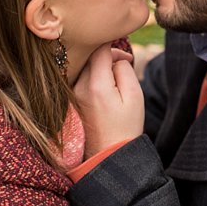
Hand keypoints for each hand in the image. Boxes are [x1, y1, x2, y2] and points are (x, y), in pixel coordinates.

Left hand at [73, 43, 143, 157]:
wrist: (108, 156)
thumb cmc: (125, 127)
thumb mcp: (134, 96)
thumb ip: (124, 70)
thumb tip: (116, 58)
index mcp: (95, 84)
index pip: (100, 50)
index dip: (115, 49)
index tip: (127, 59)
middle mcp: (79, 87)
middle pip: (91, 57)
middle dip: (108, 57)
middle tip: (124, 67)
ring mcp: (73, 95)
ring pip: (86, 68)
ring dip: (100, 68)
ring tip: (115, 80)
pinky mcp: (72, 102)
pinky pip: (82, 80)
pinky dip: (93, 79)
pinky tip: (105, 91)